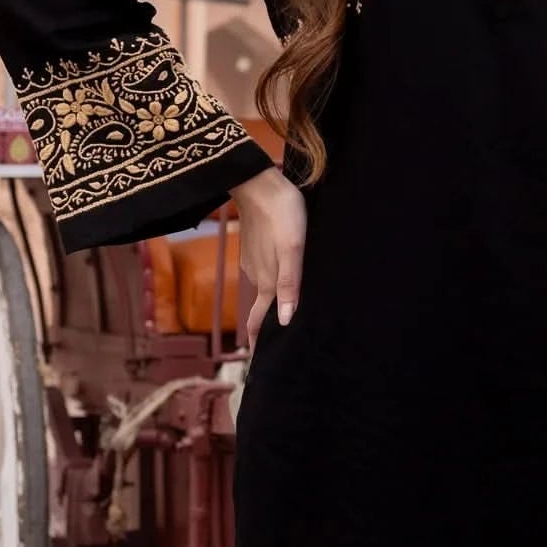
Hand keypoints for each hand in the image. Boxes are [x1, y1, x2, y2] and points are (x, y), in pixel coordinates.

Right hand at [230, 166, 306, 346]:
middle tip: (272, 348)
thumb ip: (289, 284)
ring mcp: (253, 261)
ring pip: (262, 289)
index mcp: (267, 281)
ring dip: (268, 305)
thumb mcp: (292, 249)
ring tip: (279, 318)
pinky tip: (278, 280)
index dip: (259, 342)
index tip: (259, 364)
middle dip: (264, 329)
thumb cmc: (282, 214)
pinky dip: (269, 283)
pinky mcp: (254, 247)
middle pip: (260, 309)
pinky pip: (262, 272)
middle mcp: (257, 276)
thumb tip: (283, 321)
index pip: (259, 321)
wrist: (258, 182)